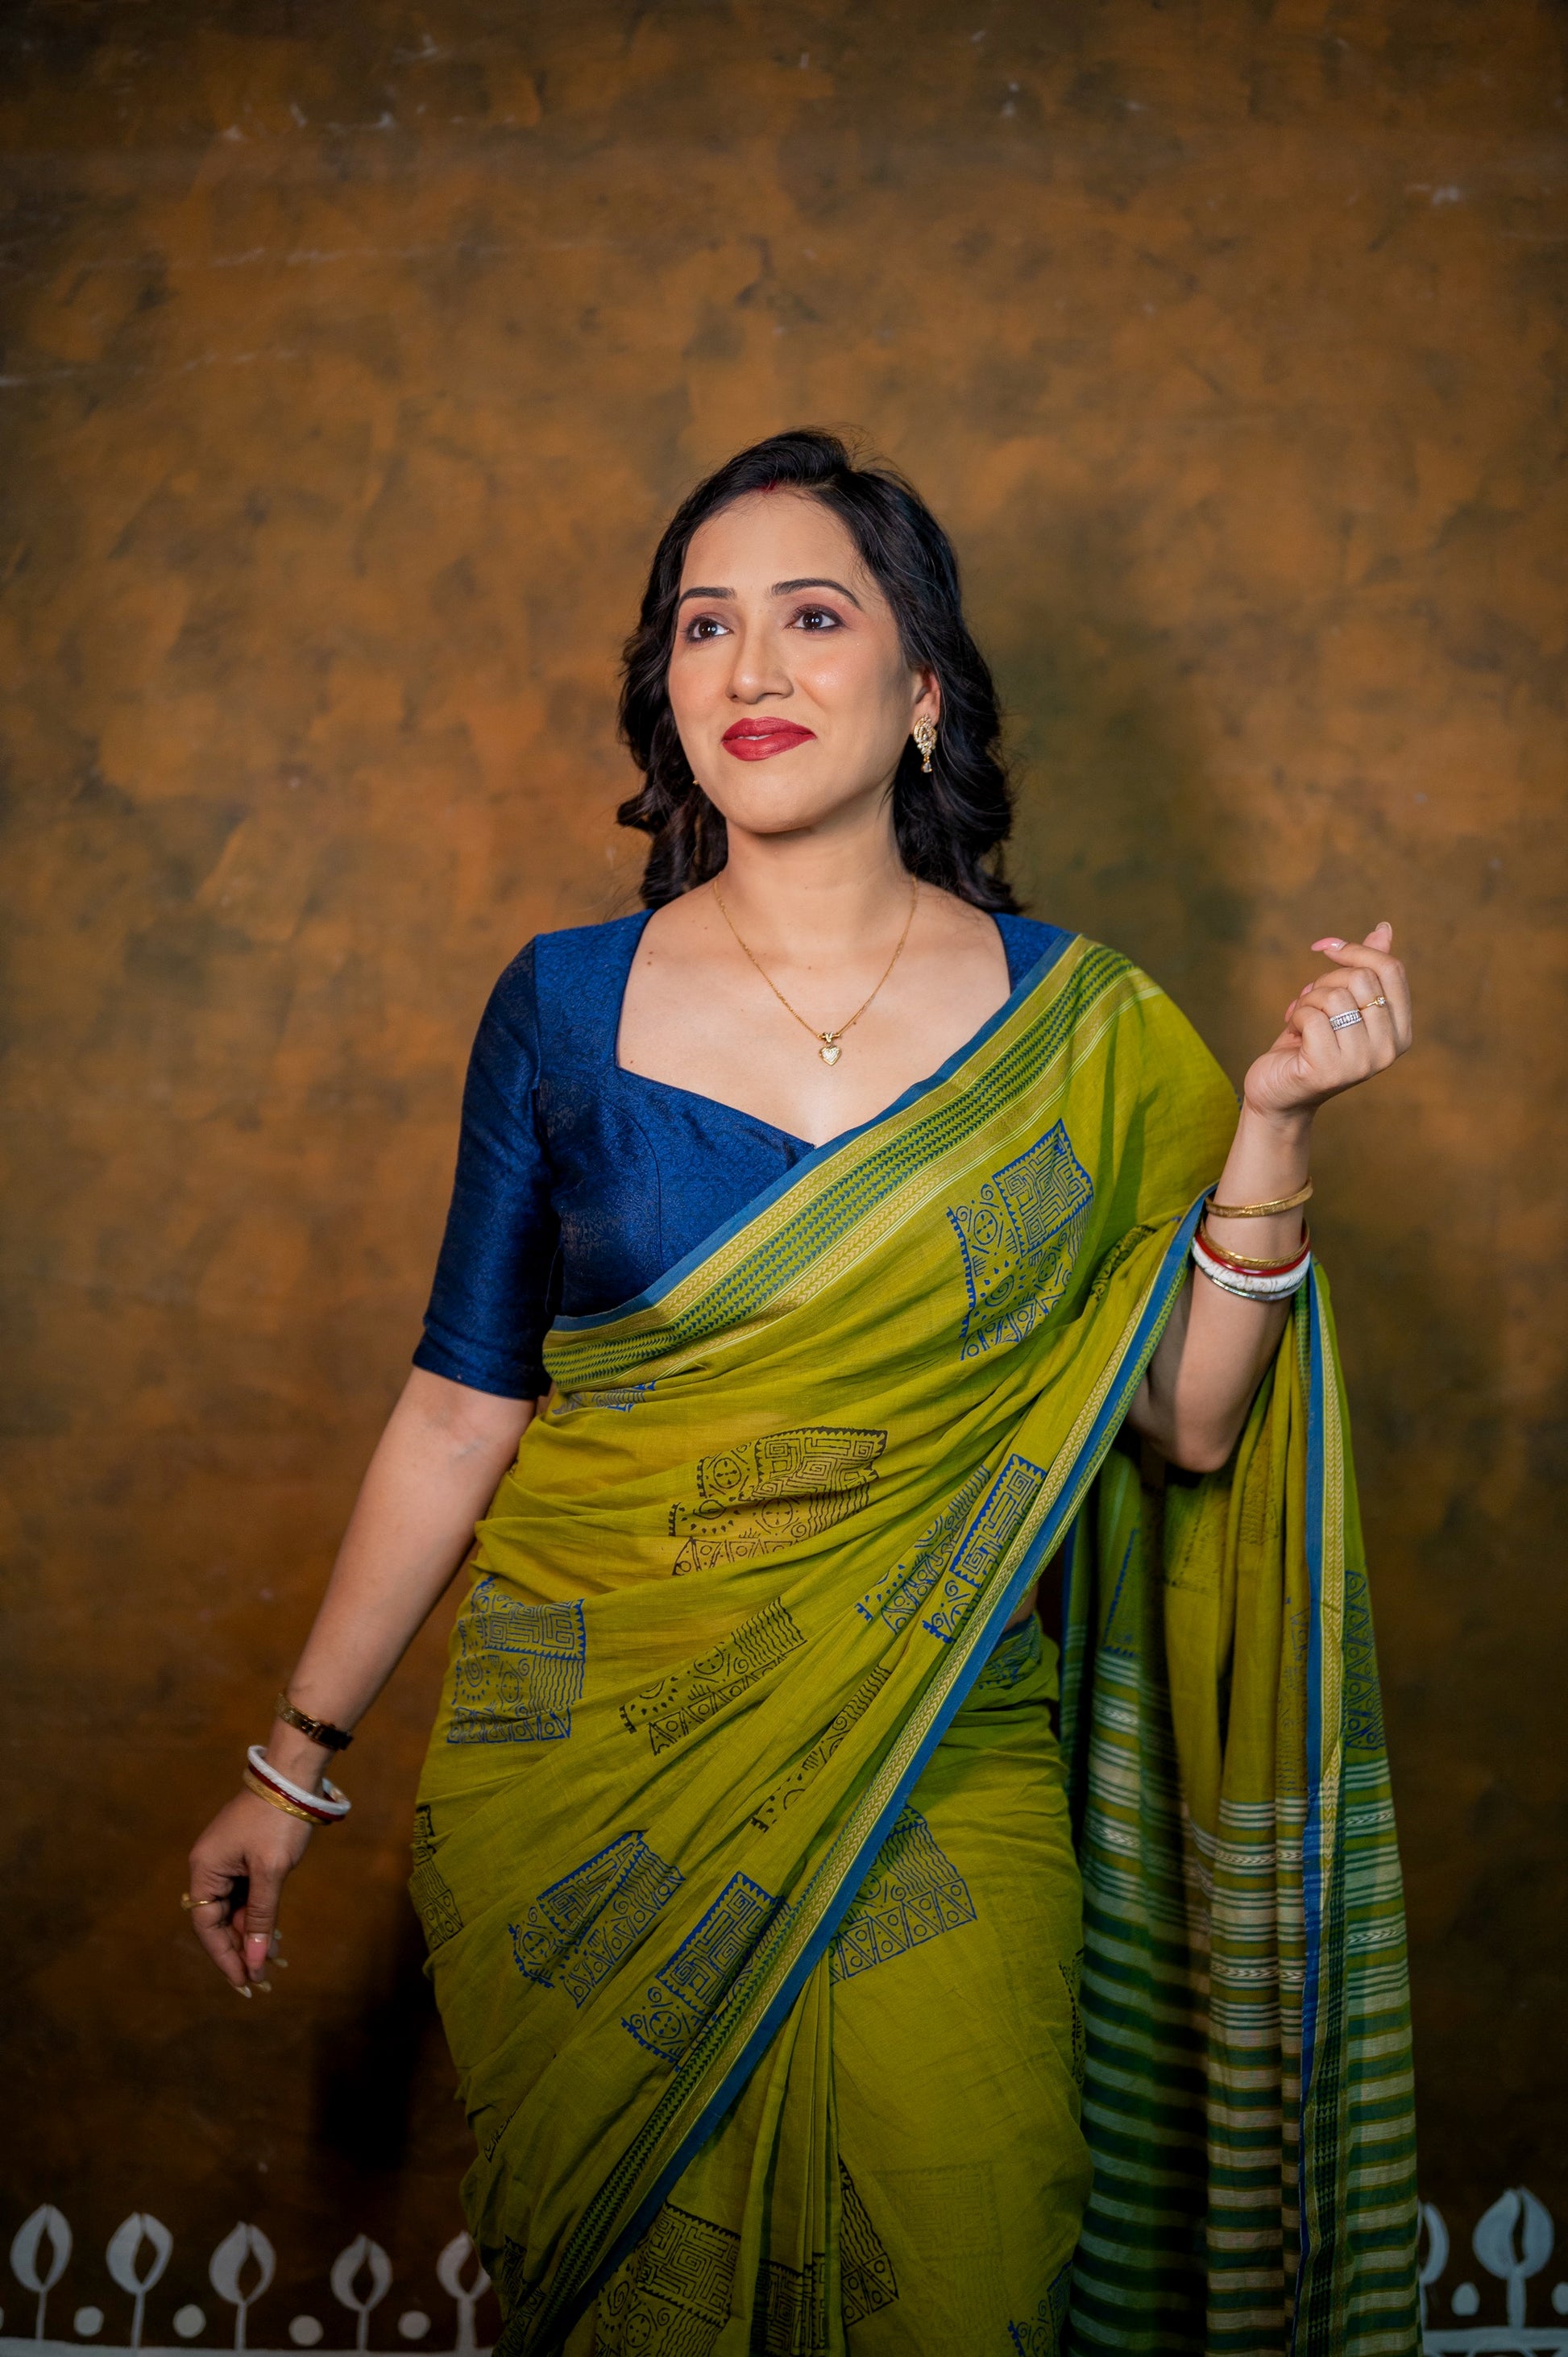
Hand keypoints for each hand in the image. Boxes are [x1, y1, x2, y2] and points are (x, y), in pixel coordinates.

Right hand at [187, 1789, 313, 1991]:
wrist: (294, 1776)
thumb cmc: (279, 1821)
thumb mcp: (271, 1872)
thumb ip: (261, 1917)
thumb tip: (255, 1959)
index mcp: (205, 1868)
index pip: (207, 1925)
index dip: (224, 1956)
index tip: (243, 1981)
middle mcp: (209, 1866)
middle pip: (218, 1920)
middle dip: (240, 1948)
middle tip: (261, 1978)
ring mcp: (227, 1860)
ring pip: (234, 1909)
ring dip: (252, 1933)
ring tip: (273, 1960)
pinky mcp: (243, 1856)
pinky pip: (245, 1894)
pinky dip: (258, 1914)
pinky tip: (273, 1935)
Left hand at [1242, 921, 1412, 1124]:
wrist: (1278, 1092)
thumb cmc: (1310, 1044)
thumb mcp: (1341, 1003)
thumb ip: (1366, 970)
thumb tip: (1384, 928)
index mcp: (1400, 1032)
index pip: (1391, 970)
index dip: (1355, 950)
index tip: (1326, 947)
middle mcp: (1388, 1050)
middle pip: (1361, 979)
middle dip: (1326, 980)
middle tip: (1311, 1002)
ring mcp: (1361, 1063)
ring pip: (1334, 996)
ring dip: (1308, 1001)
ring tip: (1303, 1022)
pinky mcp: (1329, 1070)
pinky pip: (1313, 1015)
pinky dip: (1296, 1016)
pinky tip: (1294, 1035)